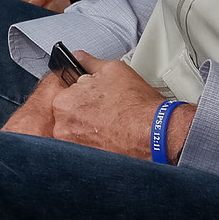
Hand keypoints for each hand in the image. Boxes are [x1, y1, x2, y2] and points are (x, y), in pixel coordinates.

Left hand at [1, 54, 193, 160]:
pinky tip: (111, 138)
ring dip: (90, 129)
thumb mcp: (112, 69)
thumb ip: (88, 63)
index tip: (93, 98)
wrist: (156, 133)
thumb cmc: (137, 105)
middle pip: (68, 114)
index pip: (63, 94)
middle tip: (105, 111)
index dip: (82, 94)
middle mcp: (62, 126)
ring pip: (77, 132)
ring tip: (110, 125)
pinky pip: (86, 148)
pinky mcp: (86, 161)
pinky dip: (96, 144)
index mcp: (62, 102)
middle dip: (84, 112)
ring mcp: (73, 146)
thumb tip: (78, 58)